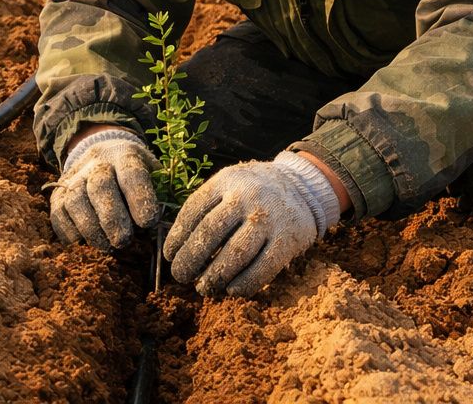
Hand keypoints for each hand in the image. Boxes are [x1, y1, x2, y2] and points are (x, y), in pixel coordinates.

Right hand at [48, 129, 158, 249]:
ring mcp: (75, 177)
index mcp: (126, 154)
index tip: (148, 222)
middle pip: (100, 186)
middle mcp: (97, 162)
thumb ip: (163, 196)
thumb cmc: (135, 174)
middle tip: (124, 241)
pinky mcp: (58, 193)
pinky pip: (58, 213)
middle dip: (112, 217)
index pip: (132, 172)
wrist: (101, 155)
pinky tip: (84, 242)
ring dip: (91, 228)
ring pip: (75, 200)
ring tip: (107, 247)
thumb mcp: (153, 173)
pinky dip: (69, 231)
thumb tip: (170, 227)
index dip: (139, 197)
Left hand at [163, 152, 337, 295]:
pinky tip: (231, 291)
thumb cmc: (254, 190)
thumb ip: (209, 205)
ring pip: (235, 254)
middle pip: (210, 233)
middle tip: (180, 276)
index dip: (177, 236)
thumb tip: (180, 246)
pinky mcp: (287, 240)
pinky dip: (244, 284)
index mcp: (227, 180)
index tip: (169, 255)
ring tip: (203, 287)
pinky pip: (262, 268)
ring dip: (214, 276)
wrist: (303, 186)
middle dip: (190, 259)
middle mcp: (247, 196)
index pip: (193, 210)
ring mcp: (269, 218)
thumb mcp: (230, 183)